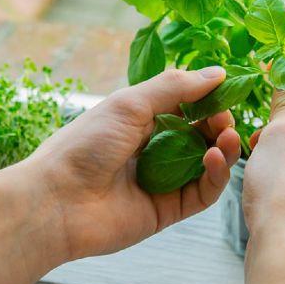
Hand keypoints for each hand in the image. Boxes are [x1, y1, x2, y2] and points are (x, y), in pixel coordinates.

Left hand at [25, 67, 241, 259]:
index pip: (184, 107)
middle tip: (226, 117)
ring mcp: (161, 182)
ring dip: (223, 148)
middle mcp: (151, 150)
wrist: (56, 201)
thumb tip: (216, 73)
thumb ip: (175, 87)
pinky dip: (215, 175)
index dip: (207, 99)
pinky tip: (215, 158)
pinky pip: (202, 193)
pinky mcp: (167, 211)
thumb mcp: (129, 104)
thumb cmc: (83, 146)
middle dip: (218, 124)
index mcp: (138, 121)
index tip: (227, 90)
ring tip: (228, 135)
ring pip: (206, 165)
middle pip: (199, 136)